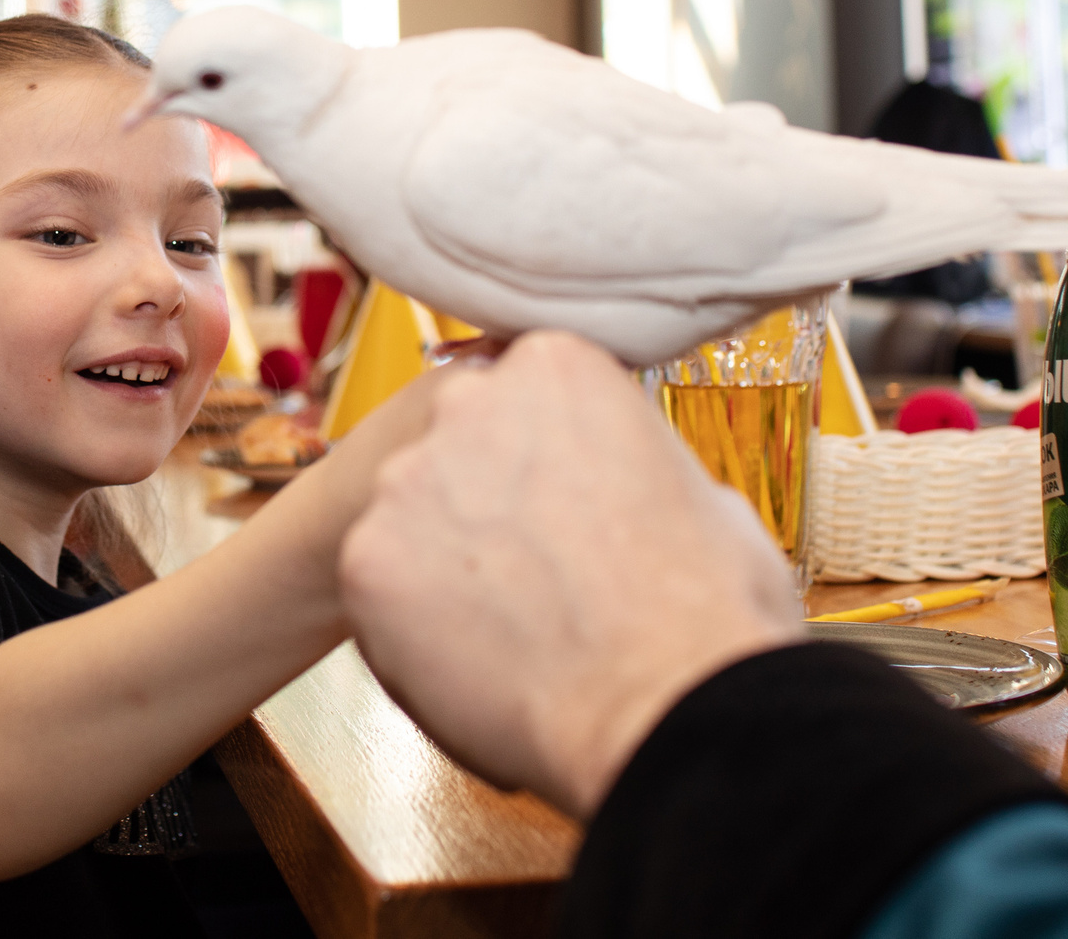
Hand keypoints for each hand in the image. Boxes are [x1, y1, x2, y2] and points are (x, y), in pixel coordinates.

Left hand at [338, 331, 800, 817]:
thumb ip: (632, 465)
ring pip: (409, 518)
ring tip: (510, 624)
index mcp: (555, 365)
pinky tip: (473, 658)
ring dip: (442, 563)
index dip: (540, 460)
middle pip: (455, 447)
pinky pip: (376, 589)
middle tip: (533, 568)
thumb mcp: (701, 490)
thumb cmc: (706, 609)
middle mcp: (467, 400)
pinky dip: (410, 626)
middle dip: (483, 501)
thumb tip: (626, 488)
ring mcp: (404, 477)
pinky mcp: (361, 556)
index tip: (559, 503)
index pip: (519, 394)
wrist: (668, 703)